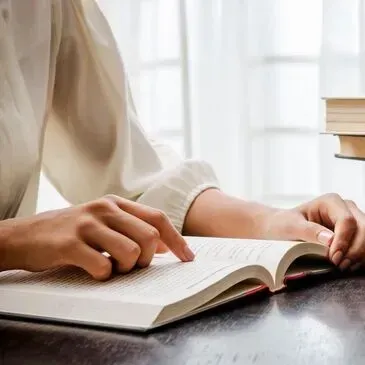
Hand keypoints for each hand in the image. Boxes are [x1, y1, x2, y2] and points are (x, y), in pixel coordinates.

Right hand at [0, 195, 193, 279]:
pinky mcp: (71, 244)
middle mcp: (105, 209)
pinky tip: (94, 271)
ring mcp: (88, 225)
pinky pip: (104, 267)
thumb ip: (132, 228)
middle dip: (147, 258)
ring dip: (127, 268)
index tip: (188, 257)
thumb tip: (165, 245)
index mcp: (116, 203)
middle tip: (134, 265)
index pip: (157, 218)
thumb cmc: (71, 231)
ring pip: (131, 252)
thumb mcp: (104, 221)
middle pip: (149, 236)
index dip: (176, 240)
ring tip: (112, 267)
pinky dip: (104, 276)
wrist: (26, 235)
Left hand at [263, 193, 364, 270]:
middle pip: (363, 229)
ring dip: (359, 255)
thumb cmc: (284, 223)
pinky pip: (364, 246)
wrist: (281, 228)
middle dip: (355, 250)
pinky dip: (359, 258)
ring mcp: (353, 221)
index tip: (333, 258)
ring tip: (342, 267)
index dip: (343, 241)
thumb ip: (309, 231)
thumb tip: (330, 240)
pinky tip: (347, 266)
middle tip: (339, 266)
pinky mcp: (354, 234)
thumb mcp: (290, 226)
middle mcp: (346, 208)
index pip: (347, 221)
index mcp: (331, 201)